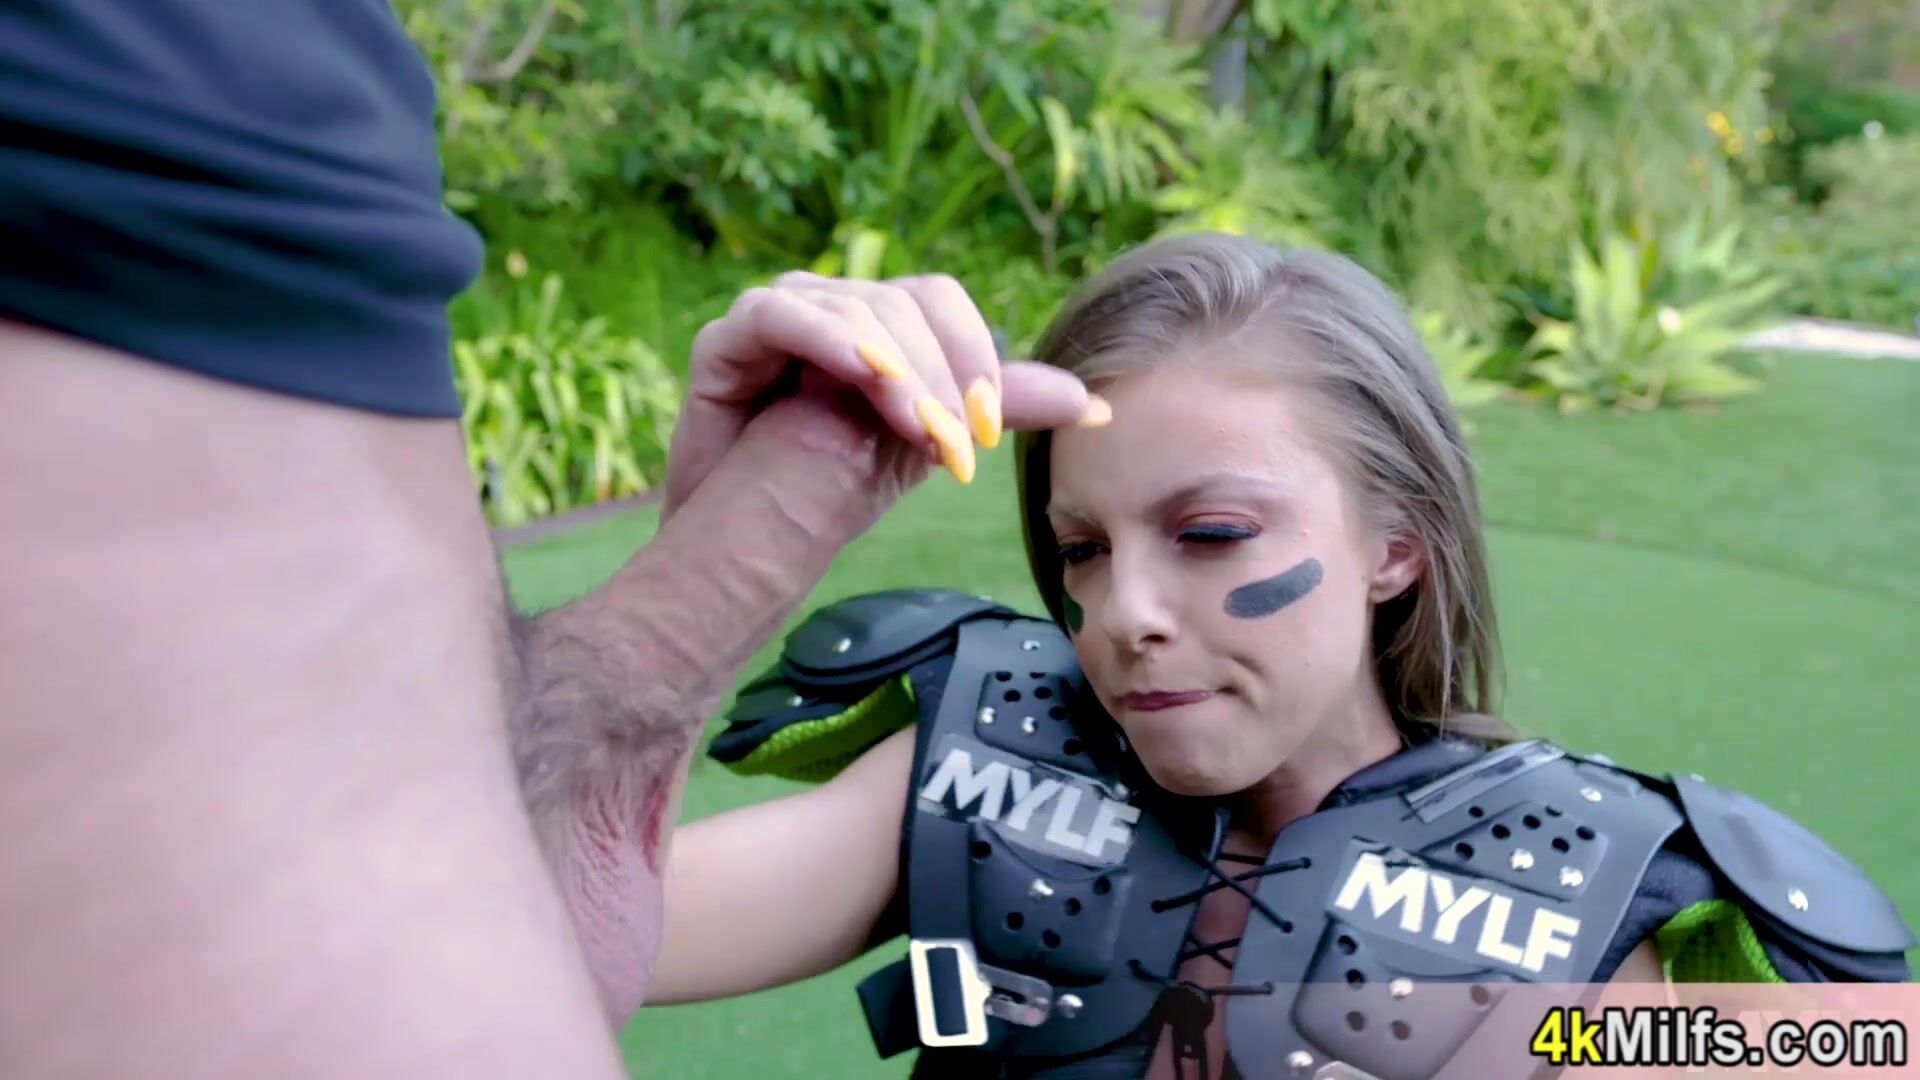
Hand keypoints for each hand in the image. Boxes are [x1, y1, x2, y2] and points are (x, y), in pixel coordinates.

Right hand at [660, 271, 1107, 520]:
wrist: (749, 543)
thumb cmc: (831, 489)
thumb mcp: (928, 440)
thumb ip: (997, 408)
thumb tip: (1094, 405)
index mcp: (877, 321)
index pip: (939, 300)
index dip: (972, 354)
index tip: (986, 427)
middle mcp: (829, 305)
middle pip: (904, 304)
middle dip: (941, 375)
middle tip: (954, 444)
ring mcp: (778, 315)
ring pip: (855, 310)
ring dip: (899, 370)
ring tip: (917, 432)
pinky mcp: (728, 339)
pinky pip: (782, 315)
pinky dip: (830, 339)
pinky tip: (864, 377)